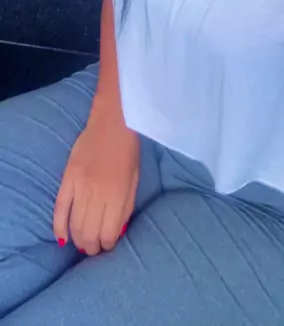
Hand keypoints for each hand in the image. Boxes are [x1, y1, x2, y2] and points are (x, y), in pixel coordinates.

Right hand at [53, 97, 139, 255]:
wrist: (112, 121)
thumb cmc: (128, 150)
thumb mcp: (135, 179)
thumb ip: (127, 206)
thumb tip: (118, 231)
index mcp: (119, 195)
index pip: (109, 232)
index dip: (108, 244)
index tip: (107, 246)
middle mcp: (98, 194)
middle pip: (89, 233)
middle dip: (92, 247)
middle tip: (94, 249)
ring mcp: (80, 187)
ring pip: (74, 225)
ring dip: (78, 240)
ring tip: (82, 244)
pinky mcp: (67, 178)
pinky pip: (59, 209)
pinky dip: (59, 226)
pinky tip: (62, 237)